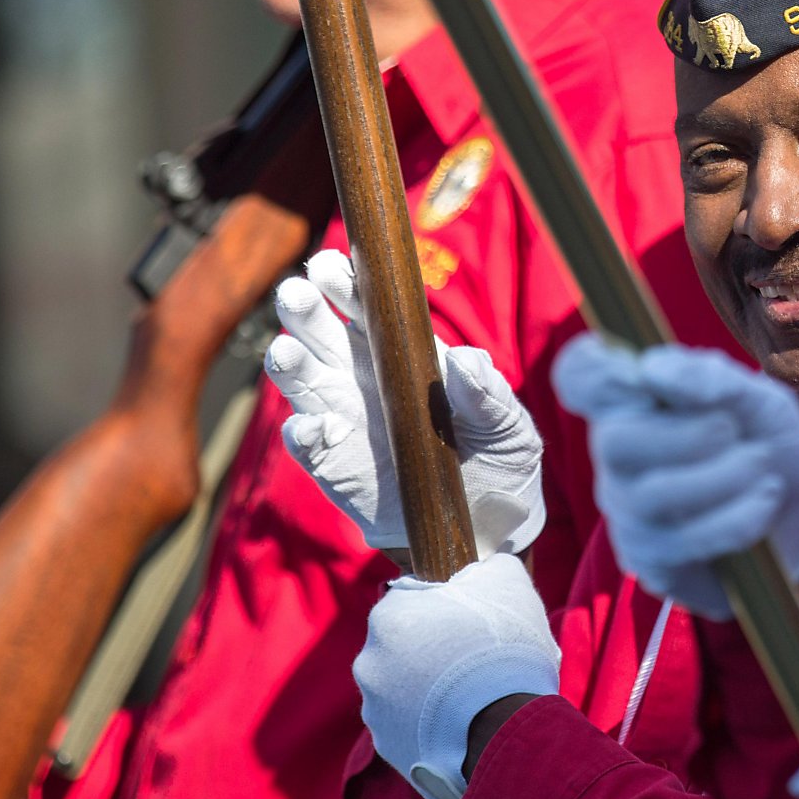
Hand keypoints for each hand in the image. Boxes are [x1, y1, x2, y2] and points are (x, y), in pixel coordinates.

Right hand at [267, 248, 545, 556]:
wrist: (487, 534)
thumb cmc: (500, 465)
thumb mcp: (511, 428)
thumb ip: (489, 394)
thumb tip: (465, 360)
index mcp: (407, 355)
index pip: (370, 308)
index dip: (349, 282)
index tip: (336, 263)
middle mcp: (366, 379)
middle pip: (323, 334)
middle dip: (306, 310)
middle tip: (297, 293)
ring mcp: (345, 421)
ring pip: (302, 380)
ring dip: (289, 363)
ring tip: (287, 352)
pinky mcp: (334, 467)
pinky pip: (306, 444)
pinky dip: (303, 433)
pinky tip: (312, 426)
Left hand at [353, 553, 558, 798]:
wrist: (506, 730)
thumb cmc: (505, 649)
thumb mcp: (509, 581)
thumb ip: (486, 567)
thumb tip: (482, 570)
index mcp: (388, 615)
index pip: (409, 600)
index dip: (441, 608)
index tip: (466, 622)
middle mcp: (369, 661)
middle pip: (401, 647)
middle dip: (429, 651)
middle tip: (470, 661)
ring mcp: (374, 708)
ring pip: (401, 688)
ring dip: (426, 690)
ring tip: (468, 698)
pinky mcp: (387, 746)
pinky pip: (406, 726)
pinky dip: (427, 725)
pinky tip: (459, 725)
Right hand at [551, 335, 798, 620]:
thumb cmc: (766, 443)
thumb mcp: (757, 399)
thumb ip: (712, 377)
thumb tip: (652, 370)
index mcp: (636, 404)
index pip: (582, 378)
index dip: (588, 369)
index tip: (636, 374)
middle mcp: (619, 457)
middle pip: (615, 442)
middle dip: (686, 436)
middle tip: (732, 432)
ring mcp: (629, 512)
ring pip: (650, 496)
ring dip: (721, 477)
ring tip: (762, 469)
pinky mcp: (650, 561)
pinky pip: (677, 543)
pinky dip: (733, 520)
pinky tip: (762, 505)